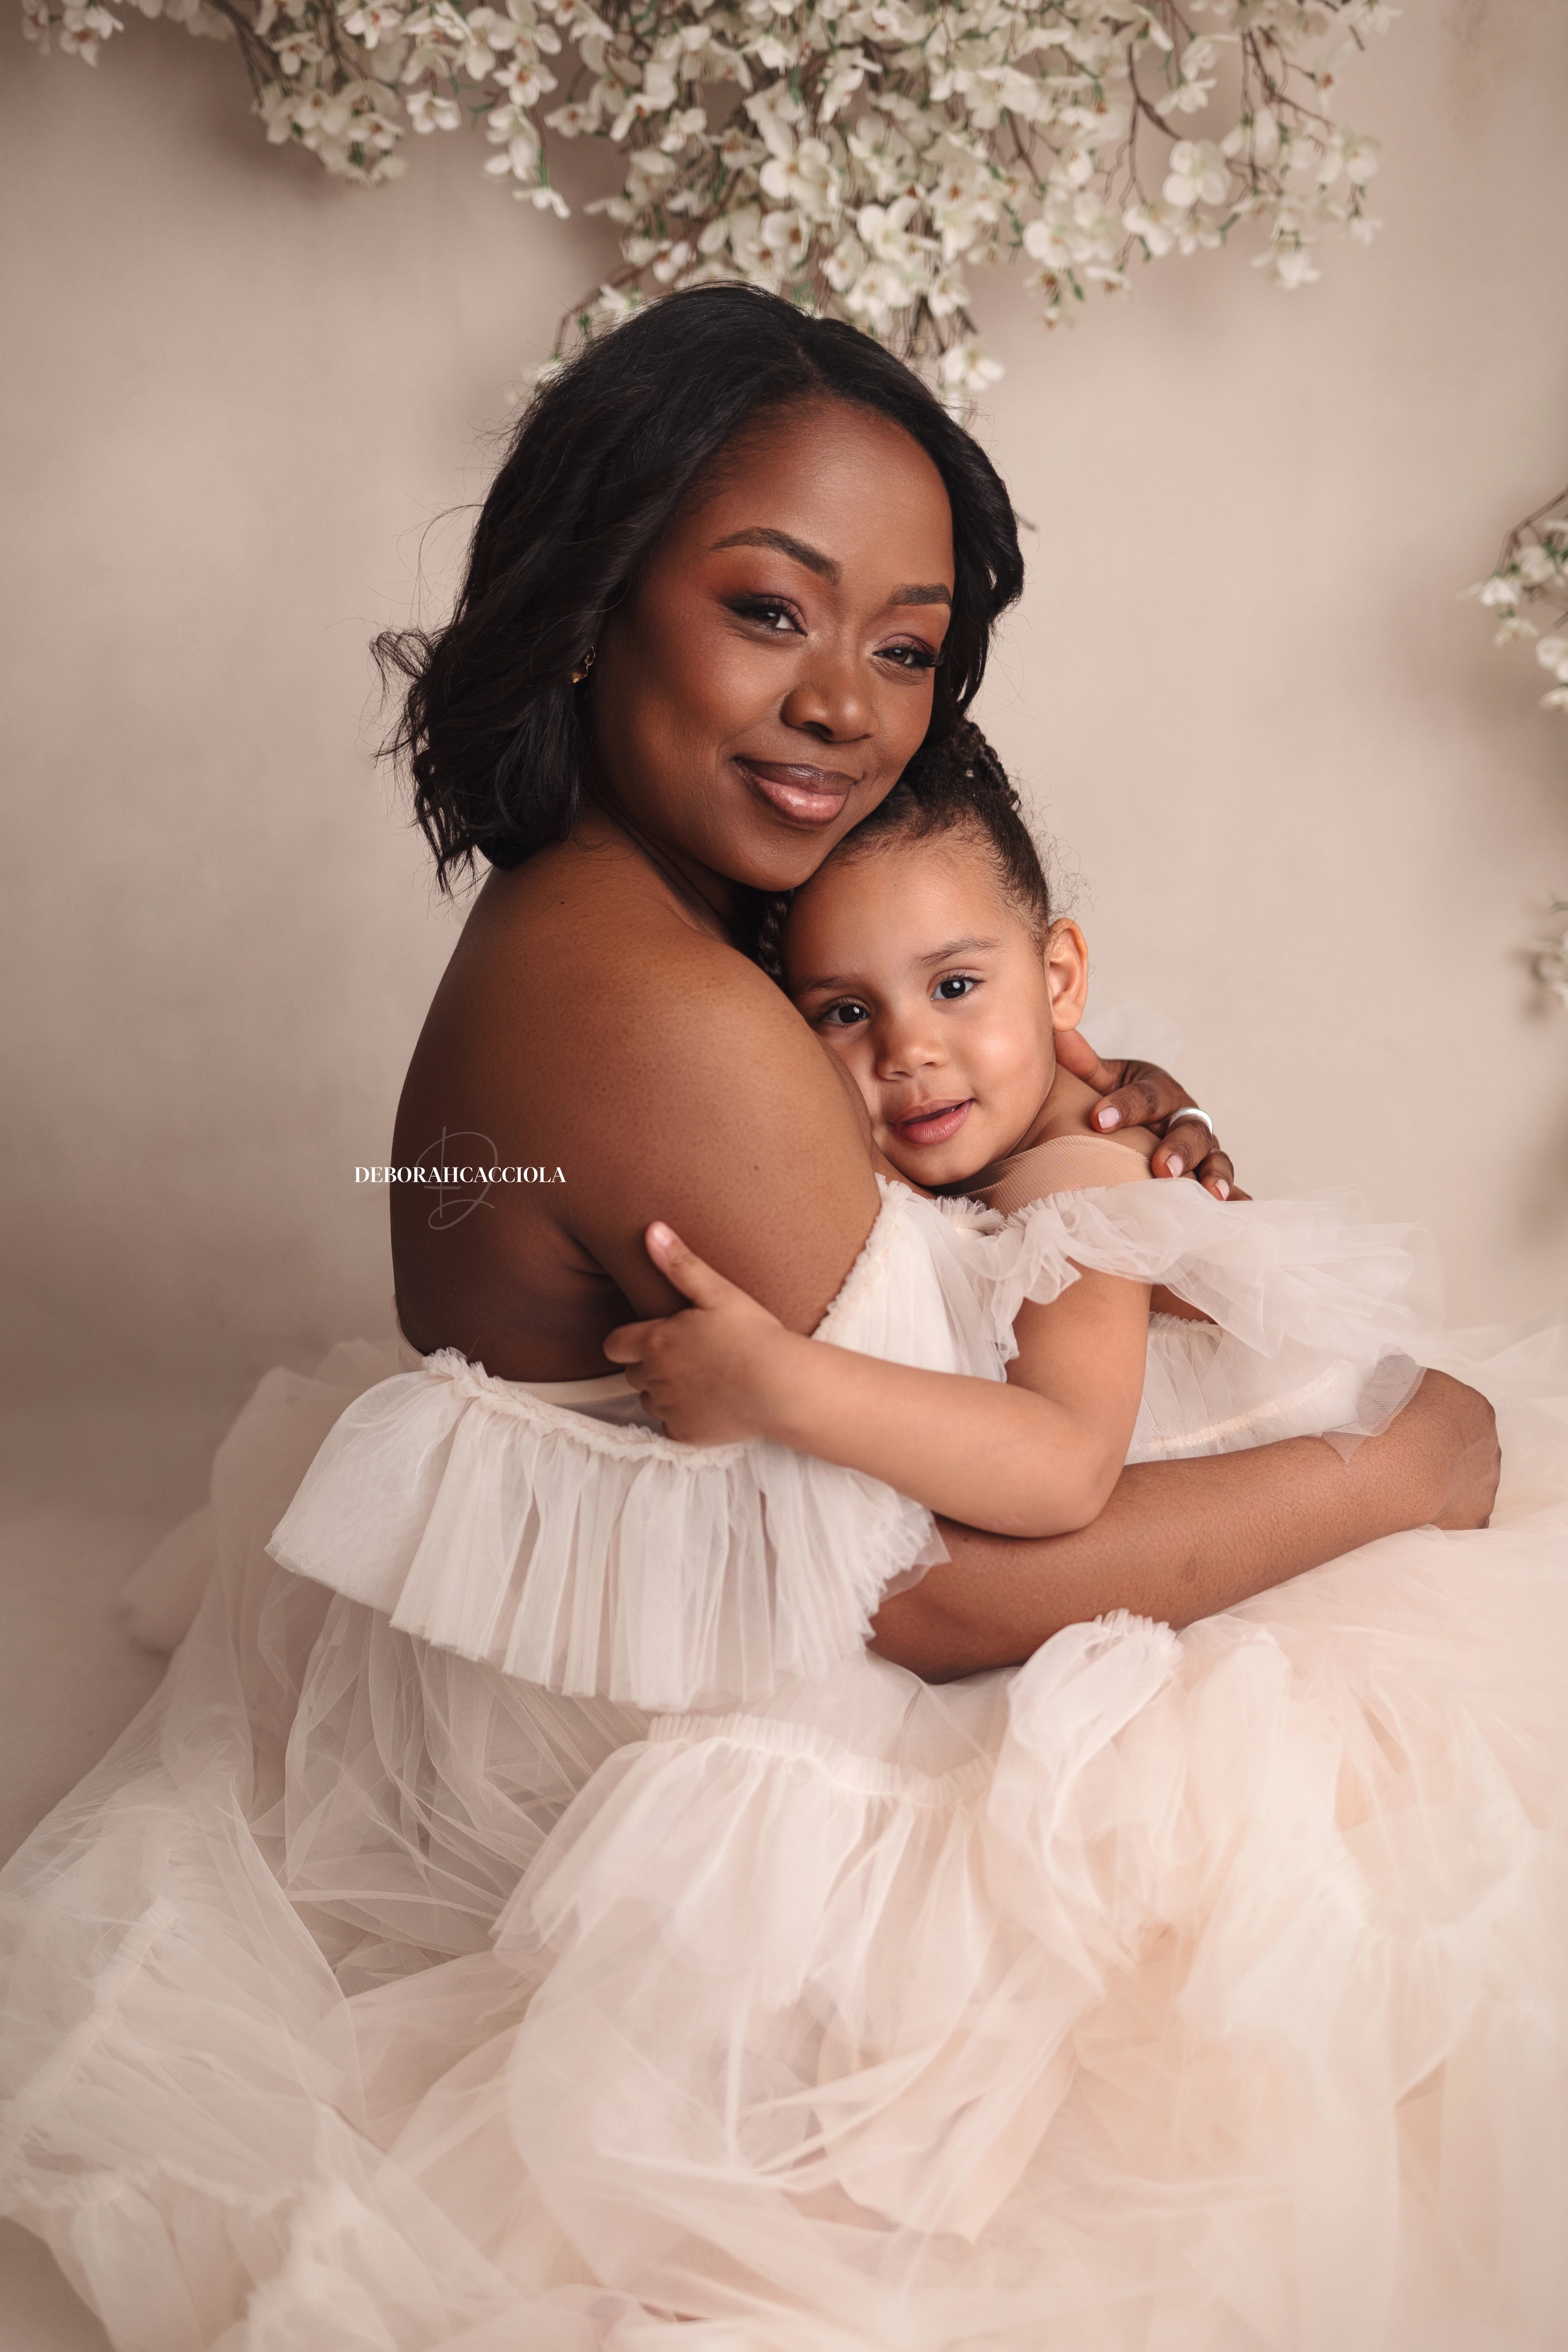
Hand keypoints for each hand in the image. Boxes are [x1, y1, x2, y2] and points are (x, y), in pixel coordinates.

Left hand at [603, 1223, 801, 1442]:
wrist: (781, 1386)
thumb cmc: (753, 1335)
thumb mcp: (718, 1291)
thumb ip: (679, 1263)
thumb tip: (651, 1231)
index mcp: (655, 1342)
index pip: (615, 1345)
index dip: (628, 1341)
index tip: (651, 1338)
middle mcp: (654, 1378)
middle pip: (633, 1373)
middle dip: (650, 1364)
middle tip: (687, 1355)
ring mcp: (669, 1409)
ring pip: (650, 1401)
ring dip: (665, 1391)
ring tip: (701, 1378)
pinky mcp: (685, 1434)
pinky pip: (671, 1426)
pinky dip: (683, 1418)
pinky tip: (710, 1403)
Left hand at [1053, 1029, 1239, 1198]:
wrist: (1138, 1123)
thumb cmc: (1117, 1101)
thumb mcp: (1103, 1079)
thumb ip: (1084, 1063)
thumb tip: (1060, 1033)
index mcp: (1160, 1090)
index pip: (1147, 1095)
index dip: (1125, 1107)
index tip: (1098, 1119)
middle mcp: (1186, 1117)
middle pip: (1190, 1130)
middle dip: (1178, 1148)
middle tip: (1162, 1167)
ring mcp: (1203, 1147)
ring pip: (1215, 1158)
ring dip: (1215, 1175)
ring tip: (1211, 1194)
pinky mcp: (1209, 1173)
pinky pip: (1226, 1188)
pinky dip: (1235, 1199)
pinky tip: (1234, 1211)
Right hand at [1390, 1369, 1499, 1531]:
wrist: (1402, 1466)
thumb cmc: (1397, 1419)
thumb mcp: (1392, 1378)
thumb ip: (1399, 1370)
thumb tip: (1395, 1362)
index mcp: (1476, 1408)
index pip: (1458, 1408)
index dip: (1433, 1415)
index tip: (1410, 1420)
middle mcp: (1490, 1444)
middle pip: (1470, 1444)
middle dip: (1445, 1447)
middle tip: (1411, 1451)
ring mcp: (1486, 1482)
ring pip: (1471, 1480)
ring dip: (1449, 1479)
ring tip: (1412, 1481)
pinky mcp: (1476, 1515)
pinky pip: (1465, 1514)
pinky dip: (1450, 1513)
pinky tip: (1426, 1510)